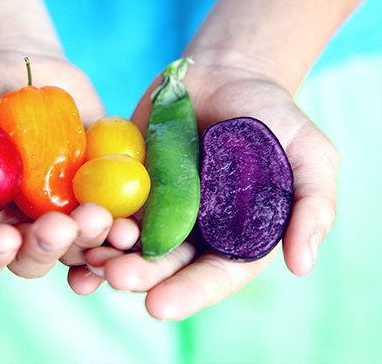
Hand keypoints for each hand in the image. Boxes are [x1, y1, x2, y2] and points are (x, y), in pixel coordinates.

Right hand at [0, 51, 106, 277]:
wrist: (16, 63)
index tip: (2, 237)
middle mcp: (20, 225)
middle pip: (33, 259)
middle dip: (46, 248)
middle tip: (59, 225)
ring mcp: (61, 210)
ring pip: (77, 246)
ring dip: (90, 241)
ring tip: (101, 220)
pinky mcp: (97, 191)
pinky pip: (113, 220)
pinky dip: (122, 230)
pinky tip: (130, 227)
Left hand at [71, 60, 338, 319]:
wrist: (228, 74)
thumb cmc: (274, 117)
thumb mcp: (310, 154)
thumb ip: (313, 205)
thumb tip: (302, 265)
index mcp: (235, 238)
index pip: (213, 276)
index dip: (189, 293)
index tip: (160, 306)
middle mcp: (192, 232)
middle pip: (164, 265)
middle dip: (140, 276)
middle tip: (116, 277)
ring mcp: (156, 207)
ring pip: (128, 243)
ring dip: (107, 254)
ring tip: (89, 257)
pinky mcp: (127, 181)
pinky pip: (105, 206)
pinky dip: (88, 220)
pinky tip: (68, 227)